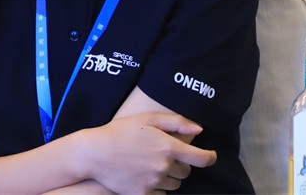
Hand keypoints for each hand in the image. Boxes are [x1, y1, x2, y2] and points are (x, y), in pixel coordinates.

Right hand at [79, 113, 215, 193]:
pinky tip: (146, 175)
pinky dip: (158, 187)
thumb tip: (199, 130)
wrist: (95, 153)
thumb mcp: (149, 119)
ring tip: (155, 164)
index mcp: (169, 147)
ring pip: (175, 185)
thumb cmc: (121, 131)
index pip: (201, 158)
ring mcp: (153, 182)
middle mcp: (164, 167)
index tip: (211, 156)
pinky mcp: (143, 194)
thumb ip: (177, 123)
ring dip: (171, 176)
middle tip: (167, 155)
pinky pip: (161, 194)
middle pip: (186, 172)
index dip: (210, 157)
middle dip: (182, 164)